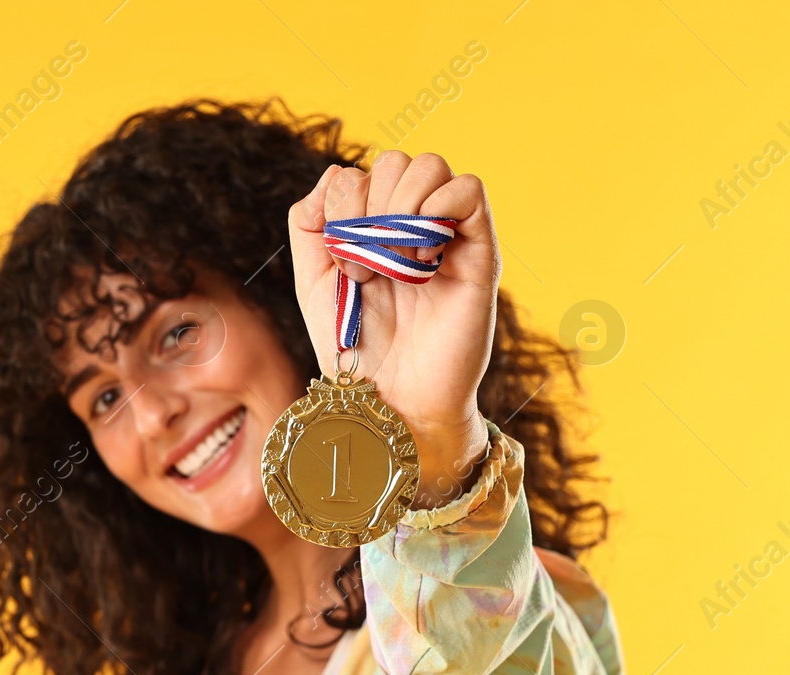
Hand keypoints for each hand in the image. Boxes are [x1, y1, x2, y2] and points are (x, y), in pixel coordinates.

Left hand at [286, 152, 500, 506]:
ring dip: (400, 207)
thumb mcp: (313, 282)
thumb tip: (335, 172)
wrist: (391, 398)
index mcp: (374, 227)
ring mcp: (447, 233)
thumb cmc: (354, 347)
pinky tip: (422, 258)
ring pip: (429, 165)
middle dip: (369, 208)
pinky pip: (469, 188)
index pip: (359, 173)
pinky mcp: (480, 250)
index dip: (342, 207)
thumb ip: (309, 225)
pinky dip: (439, 209)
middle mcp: (412, 223)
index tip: (342, 263)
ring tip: (395, 263)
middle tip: (367, 267)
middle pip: (394, 161)